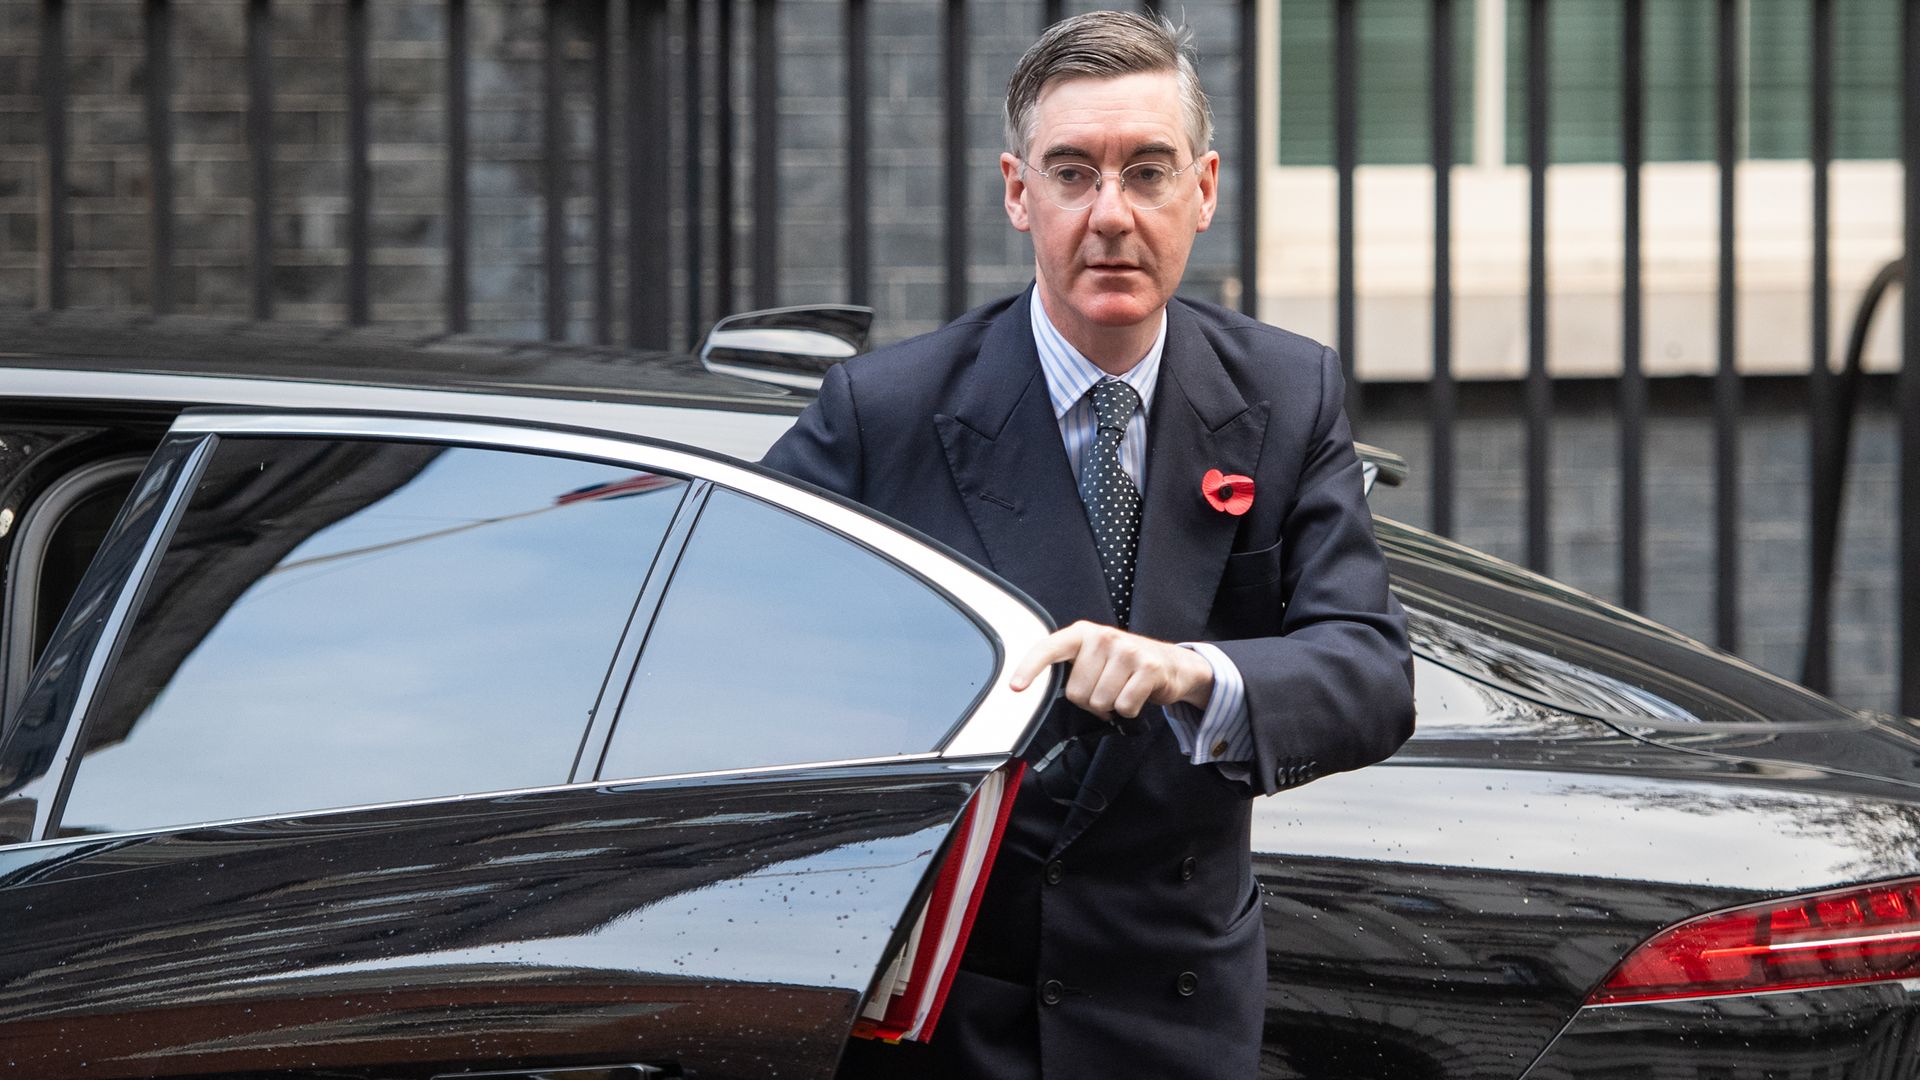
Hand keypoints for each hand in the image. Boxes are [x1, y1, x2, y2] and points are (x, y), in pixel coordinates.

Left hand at [1008, 620, 1213, 725]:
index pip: (1049, 648)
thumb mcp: (1094, 656)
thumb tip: (1038, 690)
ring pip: (1100, 702)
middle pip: (1076, 692)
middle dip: (1090, 700)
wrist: (1171, 663)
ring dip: (1110, 706)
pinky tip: (1136, 694)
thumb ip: (1070, 667)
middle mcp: (1103, 637)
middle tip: (1107, 687)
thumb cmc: (1124, 664)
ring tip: (1122, 689)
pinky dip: (1129, 710)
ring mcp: (1127, 651)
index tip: (1015, 687)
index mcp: (1083, 633)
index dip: (1030, 668)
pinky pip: (1124, 707)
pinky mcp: (1148, 668)